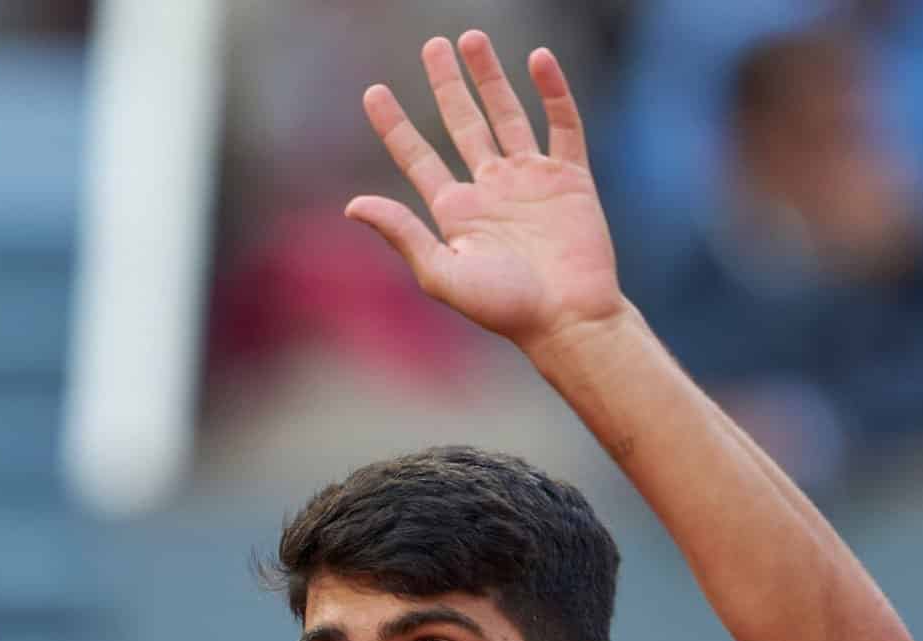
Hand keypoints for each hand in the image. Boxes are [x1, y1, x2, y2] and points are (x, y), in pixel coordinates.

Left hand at [348, 33, 626, 355]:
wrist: (568, 320)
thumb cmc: (505, 308)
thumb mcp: (442, 274)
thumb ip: (402, 234)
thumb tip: (352, 205)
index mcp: (456, 212)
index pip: (417, 158)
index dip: (395, 125)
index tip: (374, 91)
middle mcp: (491, 189)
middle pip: (463, 124)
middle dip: (447, 84)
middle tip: (434, 46)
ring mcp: (531, 180)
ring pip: (507, 114)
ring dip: (491, 77)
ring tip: (472, 39)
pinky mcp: (570, 179)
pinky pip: (562, 125)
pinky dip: (552, 91)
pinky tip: (538, 59)